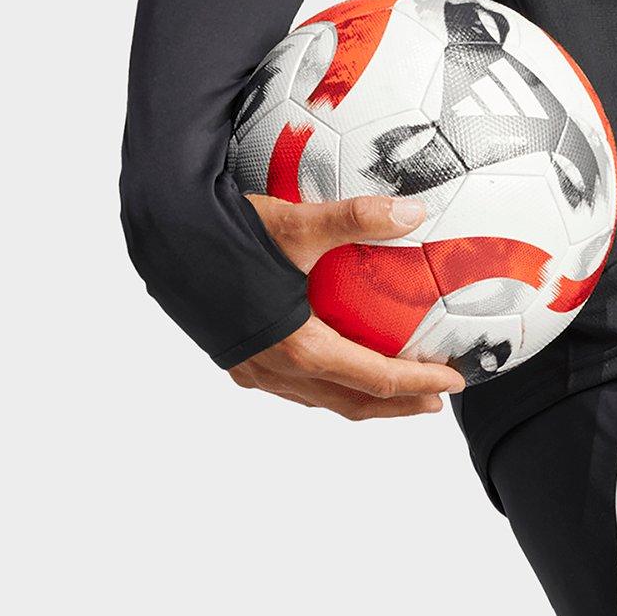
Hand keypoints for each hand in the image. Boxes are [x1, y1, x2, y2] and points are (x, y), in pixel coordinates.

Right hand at [229, 193, 466, 419]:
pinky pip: (290, 385)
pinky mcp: (236, 356)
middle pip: (349, 401)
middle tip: (434, 401)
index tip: (453, 381)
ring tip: (394, 388)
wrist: (163, 237)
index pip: (373, 378)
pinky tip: (333, 361)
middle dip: (396, 404)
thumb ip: (358, 218)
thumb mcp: (298, 223)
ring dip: (360, 396)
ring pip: (317, 397)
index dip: (417, 383)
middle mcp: (274, 368)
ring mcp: (252, 368)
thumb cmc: (227, 232)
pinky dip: (325, 383)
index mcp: (297, 346)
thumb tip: (414, 211)